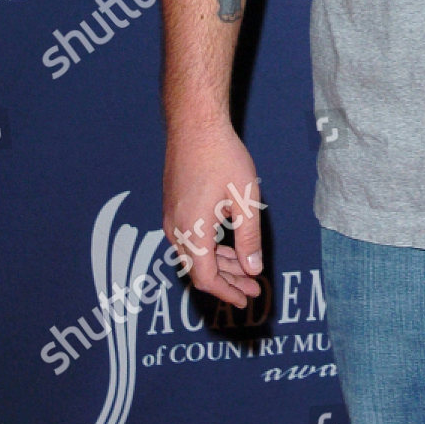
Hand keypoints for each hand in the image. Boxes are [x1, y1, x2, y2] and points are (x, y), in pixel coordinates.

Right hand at [162, 121, 264, 307]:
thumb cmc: (222, 157)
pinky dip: (210, 249)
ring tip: (246, 269)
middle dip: (227, 282)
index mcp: (192, 230)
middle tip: (253, 287)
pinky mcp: (174, 206)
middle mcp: (176, 228)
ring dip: (220, 265)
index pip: (205, 278)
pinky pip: (190, 239)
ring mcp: (172, 217)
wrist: (194, 124)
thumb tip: (252, 268)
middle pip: (199, 270)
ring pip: (194, 255)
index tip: (246, 299)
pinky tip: (229, 247)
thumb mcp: (245, 197)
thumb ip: (248, 237)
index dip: (226, 292)